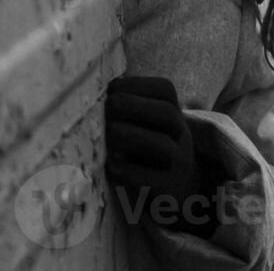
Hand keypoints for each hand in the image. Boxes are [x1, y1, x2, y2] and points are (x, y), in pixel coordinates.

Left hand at [106, 76, 220, 235]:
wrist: (178, 189)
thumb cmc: (149, 150)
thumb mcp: (146, 125)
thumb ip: (128, 109)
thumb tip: (92, 94)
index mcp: (175, 113)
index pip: (164, 90)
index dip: (138, 85)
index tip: (112, 87)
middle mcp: (181, 134)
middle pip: (167, 113)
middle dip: (135, 105)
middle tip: (109, 105)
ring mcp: (178, 162)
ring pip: (163, 145)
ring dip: (133, 135)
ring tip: (110, 131)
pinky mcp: (168, 189)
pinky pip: (154, 179)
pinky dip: (131, 171)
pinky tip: (111, 165)